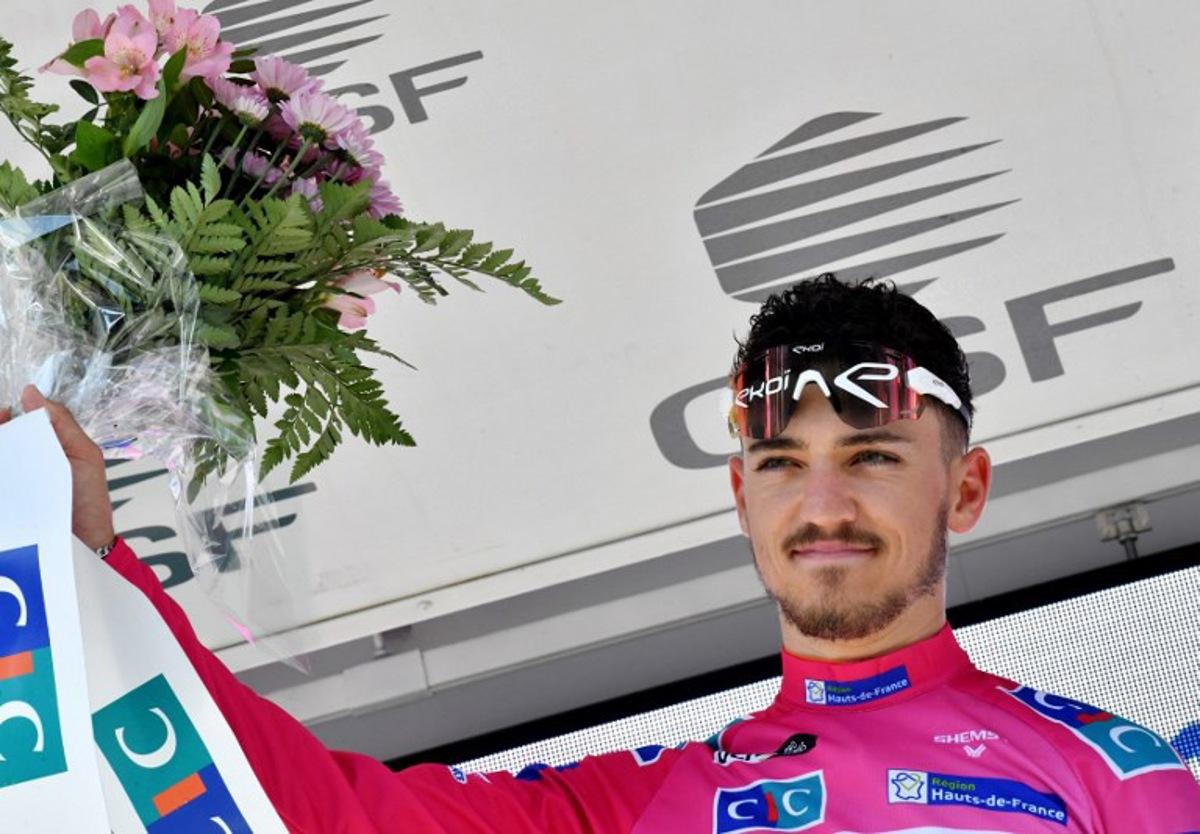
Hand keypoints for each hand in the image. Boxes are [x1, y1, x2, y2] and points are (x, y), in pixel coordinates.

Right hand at [0, 385, 115, 550]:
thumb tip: (32, 393)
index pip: (14, 422)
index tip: (4, 414)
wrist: (86, 542)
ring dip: (1, 448)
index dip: (5, 416)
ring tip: (4, 448)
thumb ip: (61, 424)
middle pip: (1, 439)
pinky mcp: (5, 503)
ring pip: (0, 457)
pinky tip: (5, 470)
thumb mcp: (83, 455)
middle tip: (2, 428)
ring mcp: (11, 483)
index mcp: (42, 447)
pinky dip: (1, 473)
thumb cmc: (89, 500)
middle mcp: (21, 463)